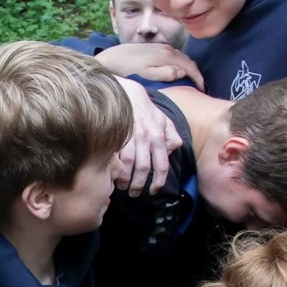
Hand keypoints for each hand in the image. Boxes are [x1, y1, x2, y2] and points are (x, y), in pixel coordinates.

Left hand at [95, 43, 204, 90]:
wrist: (111, 58)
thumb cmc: (127, 70)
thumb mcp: (146, 75)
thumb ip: (165, 74)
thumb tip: (182, 73)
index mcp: (168, 56)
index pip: (191, 67)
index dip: (199, 79)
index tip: (202, 91)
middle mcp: (168, 49)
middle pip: (189, 61)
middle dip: (196, 74)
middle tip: (199, 88)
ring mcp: (162, 47)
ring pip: (182, 58)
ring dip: (189, 69)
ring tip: (191, 82)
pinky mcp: (156, 47)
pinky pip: (175, 55)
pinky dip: (181, 64)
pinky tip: (177, 72)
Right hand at [112, 78, 181, 195]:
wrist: (127, 93)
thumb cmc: (146, 109)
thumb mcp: (164, 120)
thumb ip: (172, 135)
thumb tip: (174, 149)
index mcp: (158, 137)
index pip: (161, 164)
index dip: (158, 181)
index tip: (153, 191)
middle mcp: (145, 138)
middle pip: (143, 168)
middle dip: (139, 185)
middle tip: (135, 193)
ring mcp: (129, 137)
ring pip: (128, 164)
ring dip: (125, 179)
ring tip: (123, 187)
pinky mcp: (116, 135)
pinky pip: (115, 155)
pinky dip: (114, 168)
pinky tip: (113, 175)